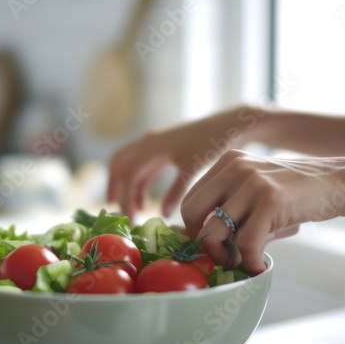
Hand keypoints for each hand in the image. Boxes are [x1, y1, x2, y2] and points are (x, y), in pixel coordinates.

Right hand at [107, 107, 263, 219]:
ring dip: (127, 186)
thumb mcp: (194, 169)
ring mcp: (155, 142)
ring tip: (133, 210)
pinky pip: (143, 164)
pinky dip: (140, 182)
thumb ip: (177, 192)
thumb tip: (163, 214)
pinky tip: (146, 200)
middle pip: (119, 164)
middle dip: (114, 187)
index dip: (126, 199)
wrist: (229, 124)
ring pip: (129, 164)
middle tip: (114, 209)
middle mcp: (149, 141)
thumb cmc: (213, 144)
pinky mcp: (163, 146)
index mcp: (153, 146)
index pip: (130, 175)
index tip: (129, 219)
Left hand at [181, 150, 344, 273]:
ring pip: (214, 232)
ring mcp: (252, 183)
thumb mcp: (257, 188)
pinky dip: (250, 262)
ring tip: (242, 263)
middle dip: (202, 242)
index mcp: (227, 162)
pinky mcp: (271, 201)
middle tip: (222, 257)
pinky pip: (246, 244)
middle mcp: (235, 168)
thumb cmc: (295, 194)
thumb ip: (232, 206)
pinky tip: (260, 265)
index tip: (208, 247)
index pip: (190, 200)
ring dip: (224, 257)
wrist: (338, 182)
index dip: (193, 229)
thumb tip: (202, 243)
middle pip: (192, 213)